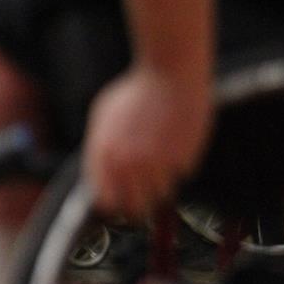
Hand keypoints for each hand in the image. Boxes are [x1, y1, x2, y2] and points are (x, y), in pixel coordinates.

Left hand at [82, 63, 212, 217]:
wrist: (170, 74)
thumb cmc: (134, 91)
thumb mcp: (103, 116)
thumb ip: (100, 147)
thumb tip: (99, 175)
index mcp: (104, 153)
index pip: (105, 201)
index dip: (111, 203)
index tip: (116, 201)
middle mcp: (129, 164)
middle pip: (134, 208)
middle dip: (135, 205)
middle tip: (139, 197)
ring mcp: (158, 165)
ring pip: (160, 195)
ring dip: (158, 185)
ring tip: (158, 161)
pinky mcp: (184, 160)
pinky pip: (180, 175)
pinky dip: (177, 166)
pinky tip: (175, 143)